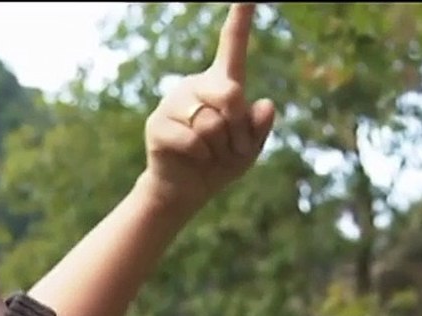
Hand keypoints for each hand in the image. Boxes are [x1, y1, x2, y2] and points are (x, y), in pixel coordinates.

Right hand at [140, 2, 274, 212]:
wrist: (186, 190)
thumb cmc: (220, 163)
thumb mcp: (249, 148)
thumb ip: (260, 127)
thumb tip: (264, 105)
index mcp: (221, 83)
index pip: (232, 46)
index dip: (240, 19)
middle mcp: (195, 86)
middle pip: (230, 93)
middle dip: (238, 128)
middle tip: (231, 146)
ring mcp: (173, 103)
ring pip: (211, 123)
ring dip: (220, 148)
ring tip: (210, 154)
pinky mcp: (157, 124)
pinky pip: (193, 141)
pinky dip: (202, 157)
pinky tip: (194, 159)